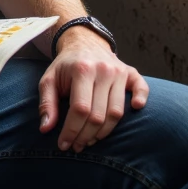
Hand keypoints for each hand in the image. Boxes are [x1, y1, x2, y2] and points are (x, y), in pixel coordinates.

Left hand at [38, 30, 148, 152]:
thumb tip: (45, 129)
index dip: (71, 131)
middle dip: (85, 136)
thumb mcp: (49, 80)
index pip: (80, 109)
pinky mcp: (131, 72)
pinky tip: (134, 109)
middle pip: (98, 115)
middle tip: (77, 146)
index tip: (64, 145)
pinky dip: (140, 99)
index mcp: (82, 70)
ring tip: (91, 140)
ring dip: (104, 132)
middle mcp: (103, 70)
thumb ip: (46, 103)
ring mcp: (119, 71)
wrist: (83, 42)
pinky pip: (142, 88)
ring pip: (117, 112)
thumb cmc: (66, 66)